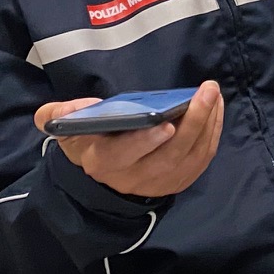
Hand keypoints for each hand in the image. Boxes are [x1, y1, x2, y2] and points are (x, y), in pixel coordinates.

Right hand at [36, 80, 222, 197]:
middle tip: (206, 91)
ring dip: (208, 123)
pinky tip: (215, 108)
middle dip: (193, 122)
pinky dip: (212, 132)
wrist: (105, 174)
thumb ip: (58, 114)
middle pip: (169, 154)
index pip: (125, 154)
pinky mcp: (179, 180)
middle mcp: (134, 177)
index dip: (145, 141)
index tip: (165, 123)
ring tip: (213, 93)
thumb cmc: (89, 142)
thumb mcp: (65, 130)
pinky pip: (202, 157)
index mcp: (104, 162)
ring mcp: (160, 182)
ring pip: (191, 155)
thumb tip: (77, 107)